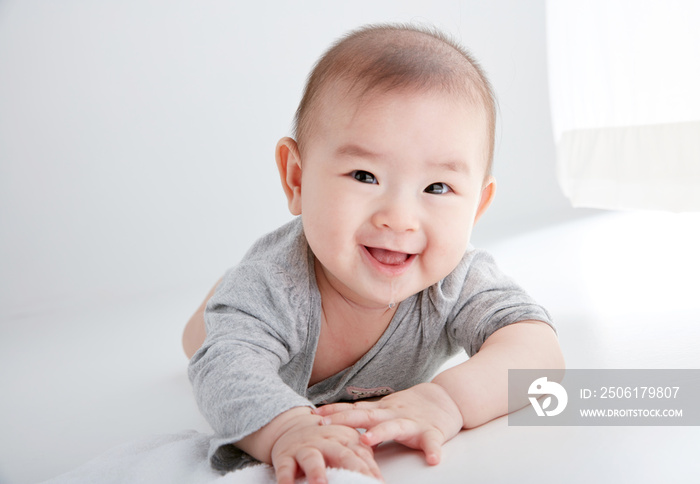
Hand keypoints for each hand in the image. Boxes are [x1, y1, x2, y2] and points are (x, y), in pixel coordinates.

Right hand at [270, 412, 382, 483]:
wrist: (291, 425)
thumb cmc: (324, 441)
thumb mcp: (343, 444)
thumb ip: (360, 457)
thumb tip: (377, 476)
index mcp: (344, 438)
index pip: (361, 455)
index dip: (371, 469)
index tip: (379, 482)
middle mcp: (325, 442)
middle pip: (342, 454)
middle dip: (353, 468)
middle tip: (364, 482)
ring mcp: (305, 448)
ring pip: (312, 458)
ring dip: (317, 472)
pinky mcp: (285, 456)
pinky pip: (284, 468)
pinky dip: (285, 479)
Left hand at [314, 383, 462, 464]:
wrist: (447, 398)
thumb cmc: (412, 408)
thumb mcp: (386, 410)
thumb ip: (365, 416)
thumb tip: (337, 424)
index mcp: (382, 411)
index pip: (354, 409)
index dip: (334, 411)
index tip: (313, 414)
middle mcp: (393, 414)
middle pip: (366, 416)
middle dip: (344, 420)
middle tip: (325, 424)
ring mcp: (412, 422)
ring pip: (395, 427)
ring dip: (380, 433)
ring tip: (367, 441)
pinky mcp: (433, 432)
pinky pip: (433, 442)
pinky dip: (433, 450)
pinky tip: (433, 460)